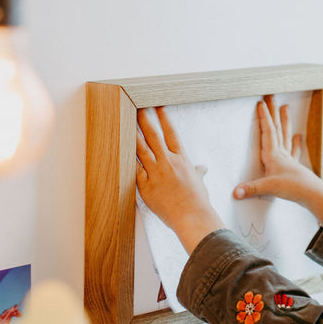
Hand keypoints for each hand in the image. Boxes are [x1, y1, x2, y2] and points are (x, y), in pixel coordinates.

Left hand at [136, 108, 223, 253]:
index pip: (172, 134)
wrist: (192, 216)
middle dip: (145, 120)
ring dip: (133, 134)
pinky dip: (127, 158)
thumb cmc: (198, 201)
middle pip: (154, 136)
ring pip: (141, 149)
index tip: (158, 107)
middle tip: (137, 107)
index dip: (164, 119)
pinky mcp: (146, 185)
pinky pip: (133, 169)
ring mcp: (156, 173)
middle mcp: (168, 162)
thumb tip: (202, 168)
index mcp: (182, 160)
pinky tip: (120, 149)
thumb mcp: (199, 182)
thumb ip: (197, 172)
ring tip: (125, 122)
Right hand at [233, 96, 322, 225]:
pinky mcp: (294, 167)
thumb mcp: (269, 188)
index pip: (268, 132)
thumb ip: (251, 188)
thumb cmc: (293, 188)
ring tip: (286, 108)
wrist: (313, 195)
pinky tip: (300, 137)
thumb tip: (235, 192)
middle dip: (273, 113)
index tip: (261, 103)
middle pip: (277, 129)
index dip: (264, 117)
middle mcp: (281, 154)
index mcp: (273, 156)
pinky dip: (296, 143)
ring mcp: (289, 159)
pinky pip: (294, 151)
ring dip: (285, 121)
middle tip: (272, 97)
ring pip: (286, 136)